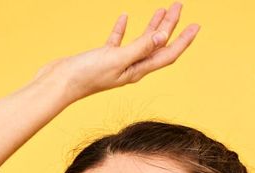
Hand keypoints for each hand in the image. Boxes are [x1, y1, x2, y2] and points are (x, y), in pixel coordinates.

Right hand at [35, 3, 199, 102]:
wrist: (59, 84)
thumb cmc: (86, 75)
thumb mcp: (117, 59)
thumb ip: (140, 47)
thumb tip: (164, 36)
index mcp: (138, 70)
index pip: (168, 54)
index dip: (184, 40)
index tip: (196, 25)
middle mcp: (131, 67)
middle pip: (158, 44)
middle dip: (171, 25)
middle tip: (179, 6)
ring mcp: (117, 62)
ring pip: (141, 41)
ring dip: (152, 25)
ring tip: (162, 9)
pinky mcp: (103, 57)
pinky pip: (117, 40)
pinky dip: (123, 28)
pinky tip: (124, 16)